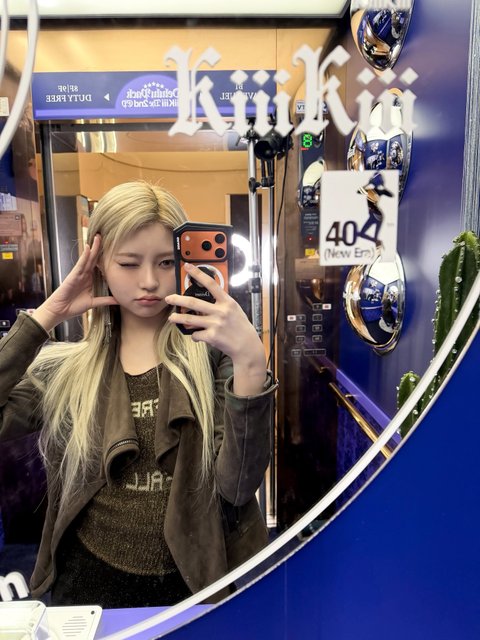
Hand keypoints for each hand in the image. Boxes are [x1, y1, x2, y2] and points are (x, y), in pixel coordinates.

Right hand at [32, 235, 117, 332]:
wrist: (60, 311)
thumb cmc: (74, 306)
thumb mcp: (93, 303)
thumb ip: (105, 300)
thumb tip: (119, 300)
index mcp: (90, 280)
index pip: (99, 266)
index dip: (105, 258)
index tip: (113, 249)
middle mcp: (85, 275)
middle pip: (94, 259)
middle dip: (99, 248)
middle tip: (106, 236)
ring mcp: (79, 274)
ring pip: (88, 258)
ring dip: (93, 248)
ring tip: (98, 237)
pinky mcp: (73, 275)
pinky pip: (80, 264)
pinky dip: (84, 256)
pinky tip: (88, 248)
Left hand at [165, 263, 266, 395]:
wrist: (247, 346)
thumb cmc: (241, 327)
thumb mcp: (234, 310)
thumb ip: (220, 304)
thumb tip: (203, 302)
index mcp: (227, 302)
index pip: (211, 284)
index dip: (198, 274)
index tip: (188, 267)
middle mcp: (220, 312)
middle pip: (193, 303)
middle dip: (178, 300)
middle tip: (169, 298)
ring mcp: (215, 324)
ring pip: (190, 320)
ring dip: (178, 319)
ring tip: (171, 318)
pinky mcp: (212, 336)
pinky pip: (196, 334)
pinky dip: (195, 336)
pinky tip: (197, 336)